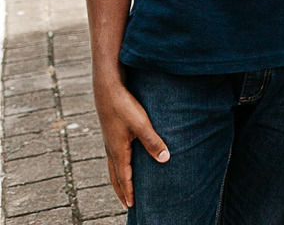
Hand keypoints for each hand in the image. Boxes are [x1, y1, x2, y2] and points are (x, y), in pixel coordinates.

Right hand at [94, 73, 169, 206]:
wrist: (108, 88)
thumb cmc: (125, 105)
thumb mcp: (141, 124)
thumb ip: (153, 142)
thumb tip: (165, 160)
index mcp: (118, 151)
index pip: (124, 177)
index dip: (129, 191)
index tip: (132, 205)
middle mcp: (111, 149)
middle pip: (115, 176)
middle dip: (121, 190)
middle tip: (127, 204)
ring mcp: (109, 141)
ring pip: (112, 166)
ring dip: (118, 179)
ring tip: (124, 187)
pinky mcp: (111, 133)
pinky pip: (113, 156)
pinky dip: (117, 166)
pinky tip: (124, 161)